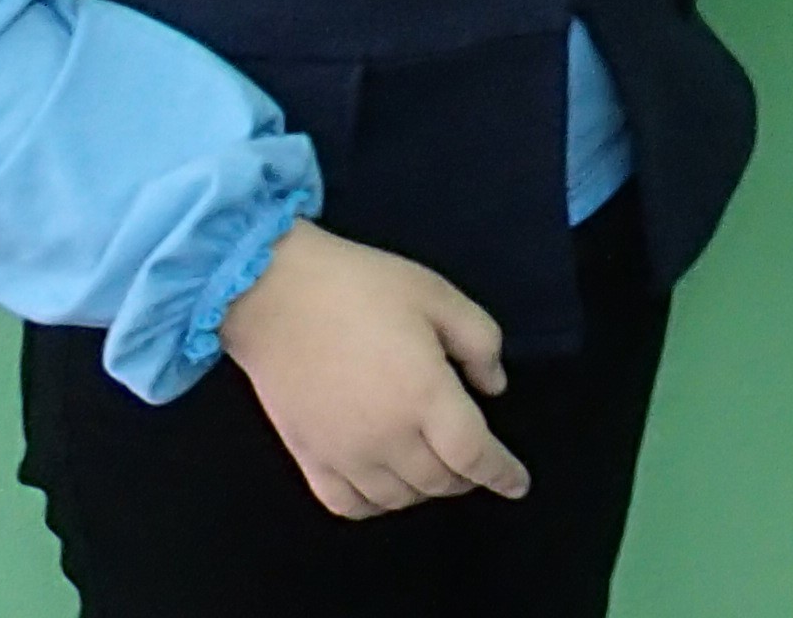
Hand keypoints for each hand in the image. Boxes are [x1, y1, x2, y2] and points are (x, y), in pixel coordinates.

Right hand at [216, 221, 528, 518]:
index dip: (502, 473)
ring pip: (398, 498)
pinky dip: (375, 505)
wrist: (275, 295)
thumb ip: (479, 342)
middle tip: (475, 462)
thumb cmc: (362, 287)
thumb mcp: (438, 295)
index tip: (517, 484)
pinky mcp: (309, 458)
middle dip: (466, 477)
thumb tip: (493, 387)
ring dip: (425, 490)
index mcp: (426, 397)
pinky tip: (385, 487)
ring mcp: (344, 454)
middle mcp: (388, 437)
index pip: (475, 455)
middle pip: (439, 481)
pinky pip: (348, 505)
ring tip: (435, 468)